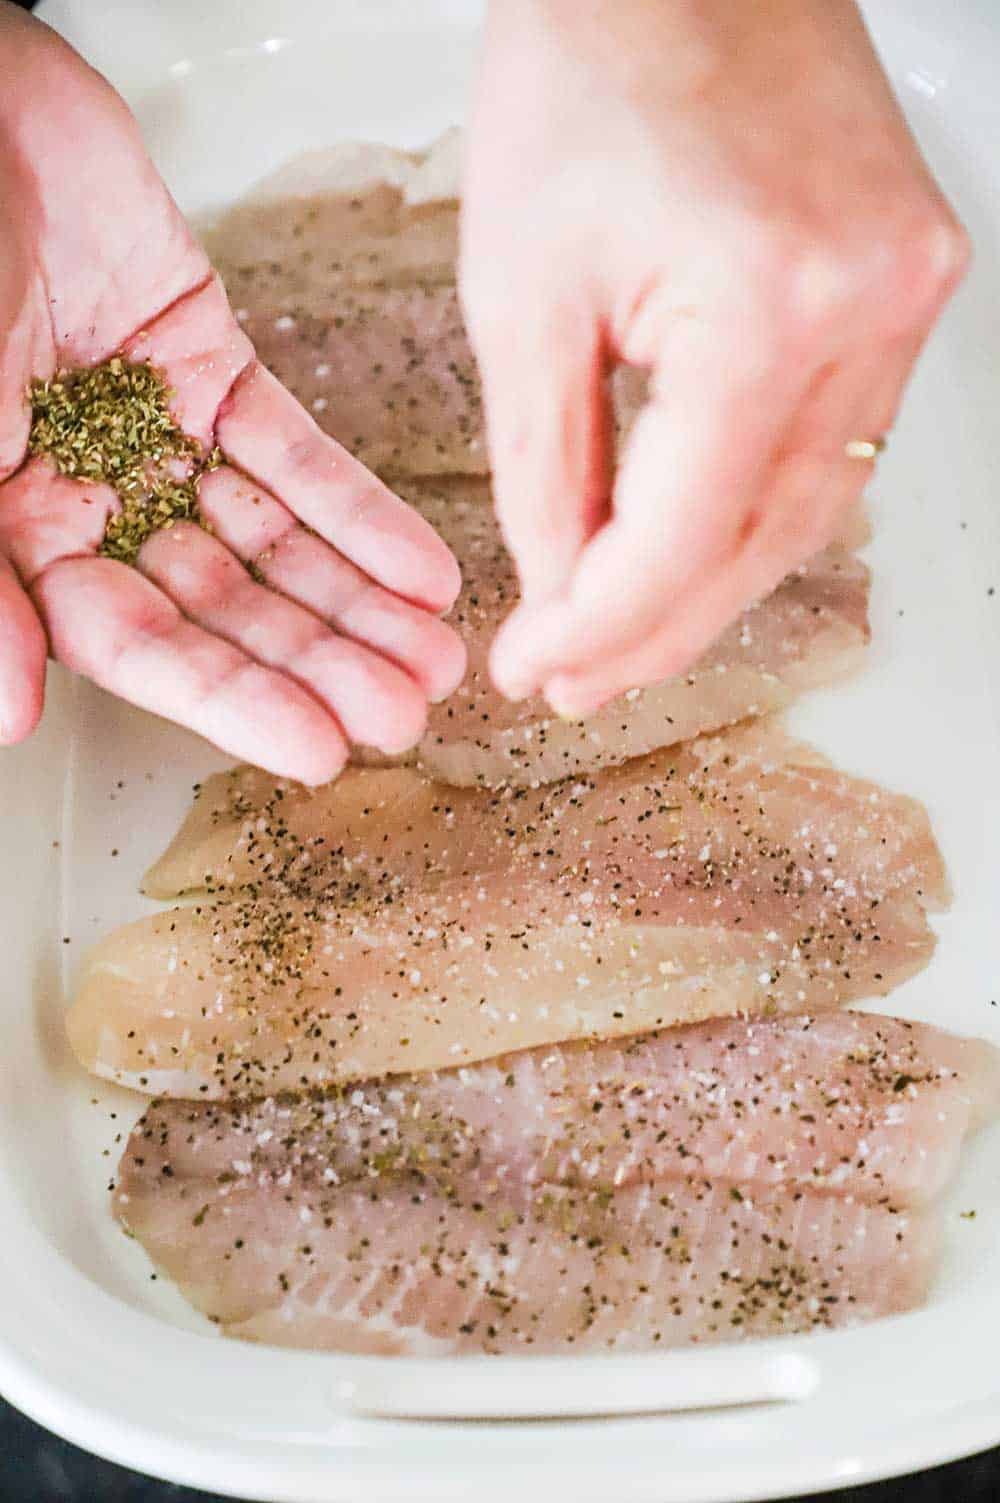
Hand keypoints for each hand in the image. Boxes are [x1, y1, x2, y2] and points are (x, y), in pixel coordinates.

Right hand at [0, 7, 463, 782]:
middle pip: (227, 607)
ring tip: (433, 653)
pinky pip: (296, 453)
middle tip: (404, 711)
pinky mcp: (210, 364)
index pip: (143, 645)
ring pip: (274, 542)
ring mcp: (156, 432)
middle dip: (319, 663)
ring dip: (357, 602)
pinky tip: (418, 566)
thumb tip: (8, 707)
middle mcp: (93, 496)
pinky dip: (358, 510)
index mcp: (20, 529)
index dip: (234, 702)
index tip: (320, 748)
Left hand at [461, 0, 967, 715]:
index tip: (536, 671)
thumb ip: (545, 468)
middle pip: (760, 541)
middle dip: (657, 627)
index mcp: (768, 306)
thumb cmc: (588, 67)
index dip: (603, 627)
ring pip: (809, 508)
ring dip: (710, 583)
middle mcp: (870, 310)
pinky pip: (834, 443)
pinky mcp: (908, 286)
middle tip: (575, 677)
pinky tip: (692, 546)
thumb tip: (563, 593)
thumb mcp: (522, 291)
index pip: (683, 536)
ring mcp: (909, 298)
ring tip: (621, 632)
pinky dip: (755, 509)